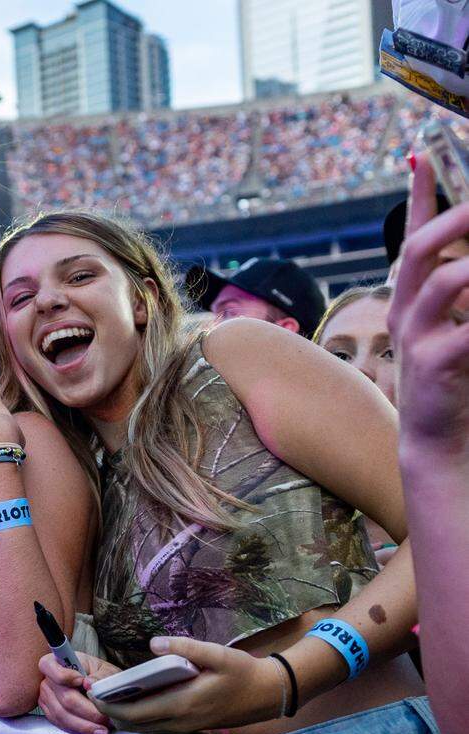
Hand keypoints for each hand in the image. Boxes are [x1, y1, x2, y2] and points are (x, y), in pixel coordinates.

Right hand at [38, 651, 120, 733]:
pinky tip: (94, 731)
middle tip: (105, 717)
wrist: (96, 686)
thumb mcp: (104, 669)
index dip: (65, 676)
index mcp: (56, 662)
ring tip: (103, 729)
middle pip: (65, 698)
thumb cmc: (98, 675)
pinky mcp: (50, 713)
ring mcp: (46, 698)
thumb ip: (100, 675)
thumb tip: (89, 684)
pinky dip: (79, 730)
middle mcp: (47, 680)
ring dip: (85, 725)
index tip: (83, 682)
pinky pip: (62, 725)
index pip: (49, 667)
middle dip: (88, 711)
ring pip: (63, 716)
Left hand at [89, 636, 283, 733]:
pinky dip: (140, 718)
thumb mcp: (217, 654)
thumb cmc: (242, 672)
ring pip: (145, 729)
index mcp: (183, 704)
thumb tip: (153, 644)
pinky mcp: (190, 726)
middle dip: (110, 713)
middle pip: (135, 725)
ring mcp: (185, 727)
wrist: (268, 694)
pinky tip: (133, 701)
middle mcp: (181, 721)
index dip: (111, 706)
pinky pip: (157, 727)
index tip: (92, 694)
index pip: (136, 712)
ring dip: (124, 717)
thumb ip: (185, 648)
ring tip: (107, 696)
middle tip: (92, 695)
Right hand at [389, 152, 468, 455]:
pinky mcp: (434, 362)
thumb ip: (464, 290)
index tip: (423, 158)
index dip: (418, 197)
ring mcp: (416, 336)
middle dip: (455, 218)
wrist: (439, 439)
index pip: (412, 237)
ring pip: (445, 280)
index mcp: (413, 298)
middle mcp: (407, 311)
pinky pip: (466, 328)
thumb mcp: (459, 326)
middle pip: (420, 249)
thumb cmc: (455, 378)